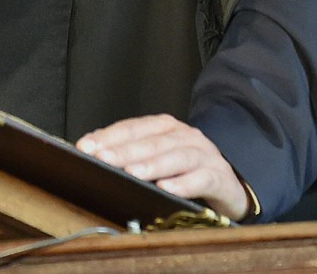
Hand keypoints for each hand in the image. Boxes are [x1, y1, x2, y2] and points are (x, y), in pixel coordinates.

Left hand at [76, 114, 250, 219]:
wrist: (230, 187)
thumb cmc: (186, 172)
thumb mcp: (158, 160)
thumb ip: (130, 154)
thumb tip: (91, 153)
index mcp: (166, 128)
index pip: (133, 127)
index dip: (109, 136)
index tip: (86, 147)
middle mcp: (186, 136)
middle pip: (152, 141)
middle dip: (125, 150)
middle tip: (102, 158)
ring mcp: (205, 155)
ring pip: (177, 156)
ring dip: (153, 164)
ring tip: (132, 173)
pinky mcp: (220, 177)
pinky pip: (203, 178)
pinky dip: (184, 183)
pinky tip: (167, 189)